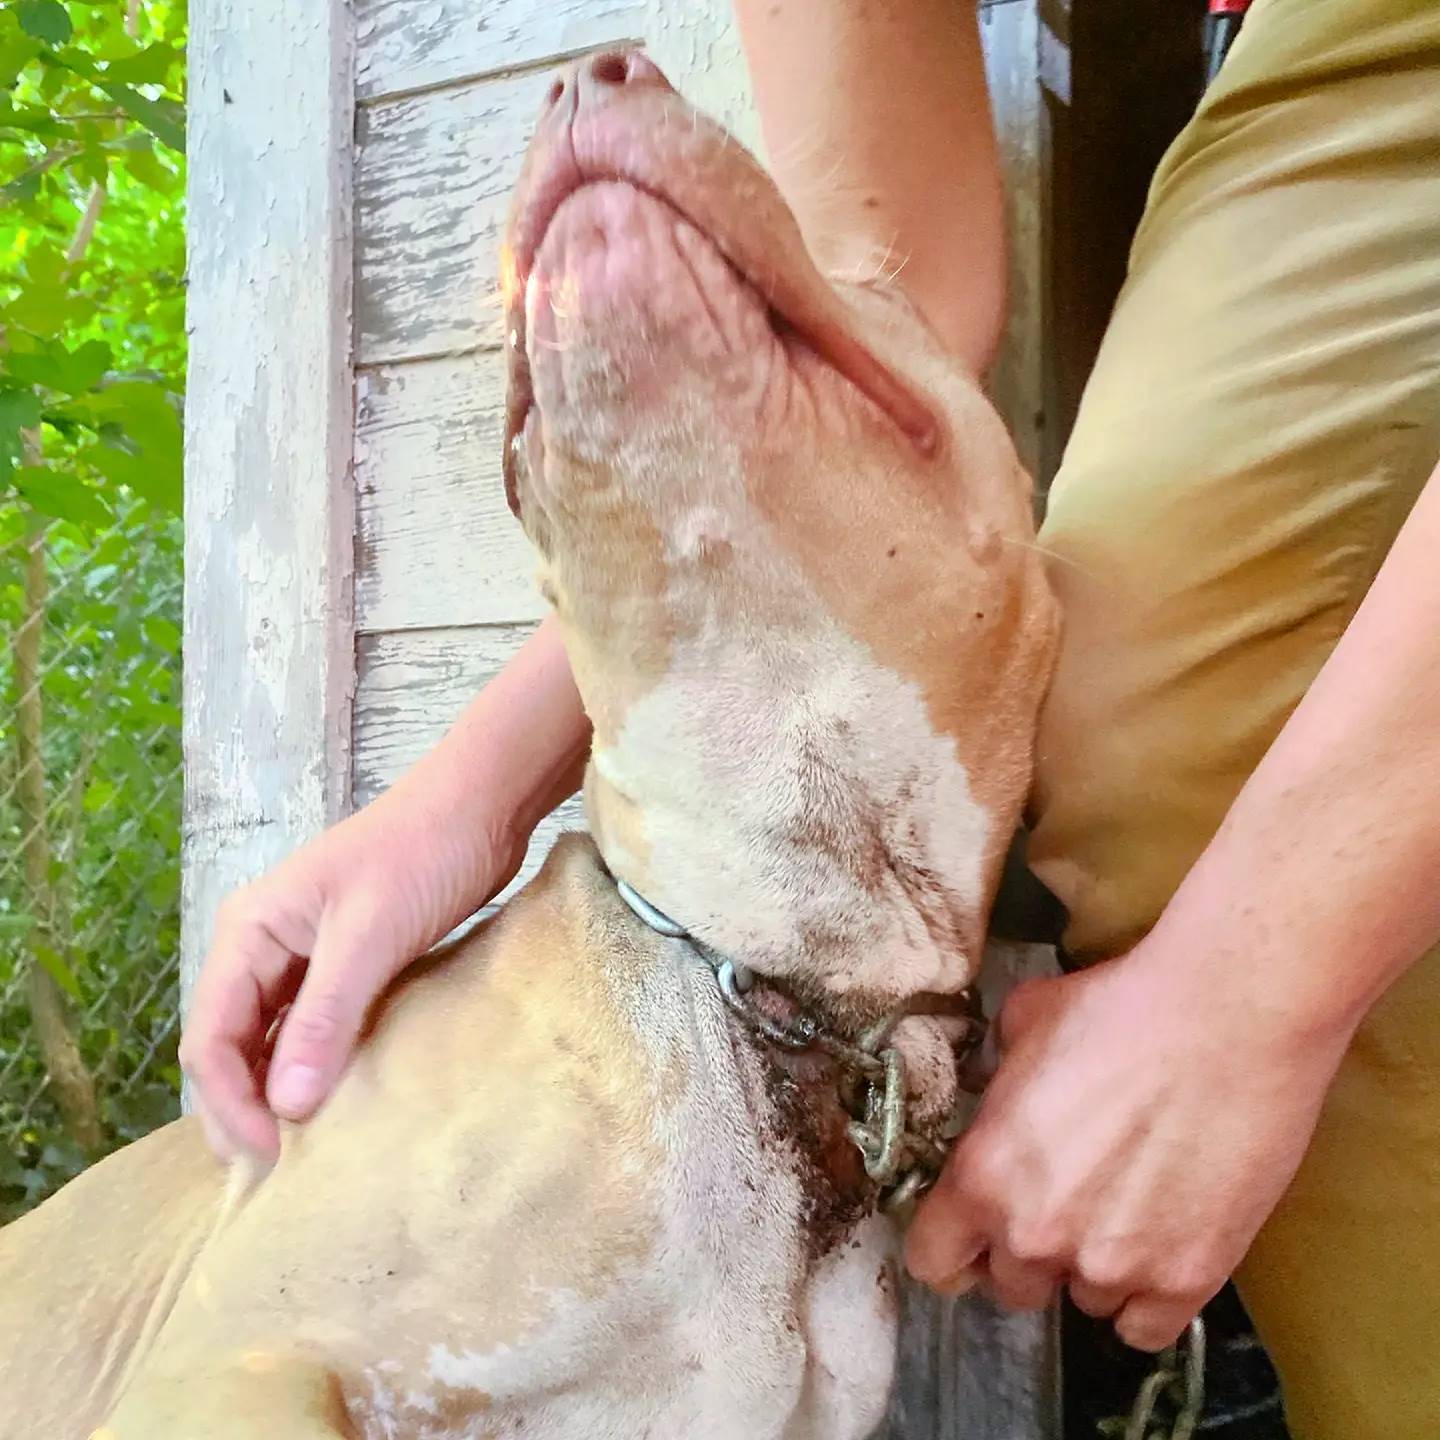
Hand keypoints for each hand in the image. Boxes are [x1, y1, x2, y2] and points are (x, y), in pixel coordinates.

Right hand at [180, 798, 525, 1163]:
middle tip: (273, 1172)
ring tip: (300, 1152)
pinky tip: (336, 1103)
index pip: (212, 1036)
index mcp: (250, 931)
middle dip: (243, 1107)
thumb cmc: (421, 853)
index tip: (269, 1155)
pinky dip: (315, 1066)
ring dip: (278, 1091)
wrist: (480, 808)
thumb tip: (285, 1107)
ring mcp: (304, 955)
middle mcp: (264, 945)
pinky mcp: (348, 963)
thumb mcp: (369, 936)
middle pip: (231, 1043)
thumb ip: (325, 1018)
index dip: (229, 1104)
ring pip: (270, 1040)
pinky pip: (314, 1027)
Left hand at [904, 945, 1351, 1349]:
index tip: (970, 1236)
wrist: (1226, 1017)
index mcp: (983, 1175)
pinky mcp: (1185, 1280)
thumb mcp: (1023, 1025)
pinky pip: (1144, 1326)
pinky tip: (1159, 1244)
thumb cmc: (1121, 1009)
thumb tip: (991, 1092)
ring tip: (1127, 1204)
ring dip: (1094, 1266)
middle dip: (1029, 1251)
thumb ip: (992, 1077)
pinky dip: (1148, 1298)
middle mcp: (1036, 1234)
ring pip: (1082, 1300)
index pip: (932, 1260)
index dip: (951, 1248)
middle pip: (1010, 1285)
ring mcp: (1112, 1265)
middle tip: (1065, 1202)